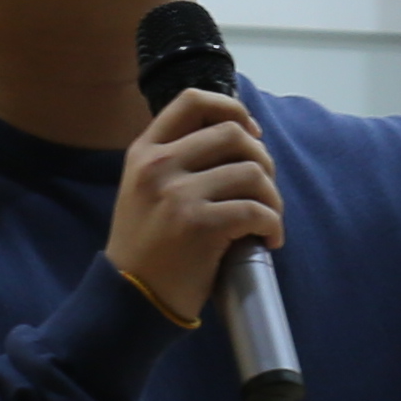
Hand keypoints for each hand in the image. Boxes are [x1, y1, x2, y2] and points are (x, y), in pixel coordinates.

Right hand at [108, 90, 279, 325]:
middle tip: (263, 189)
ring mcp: (178, 194)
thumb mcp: (143, 190)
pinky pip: (256, 211)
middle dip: (262, 159)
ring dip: (272, 197)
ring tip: (267, 219)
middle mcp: (159, 165)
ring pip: (252, 172)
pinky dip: (273, 225)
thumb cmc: (145, 248)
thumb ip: (175, 161)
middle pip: (233, 133)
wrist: (128, 299)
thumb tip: (238, 142)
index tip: (251, 134)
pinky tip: (268, 240)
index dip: (233, 109)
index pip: (193, 101)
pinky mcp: (200, 225)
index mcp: (145, 151)